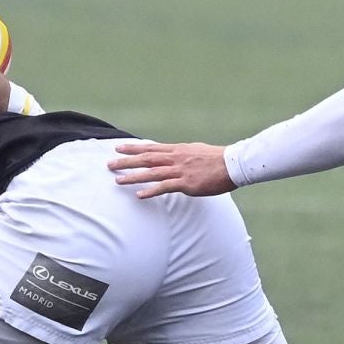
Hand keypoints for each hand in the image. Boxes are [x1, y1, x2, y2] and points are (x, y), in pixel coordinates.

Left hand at [109, 140, 234, 197]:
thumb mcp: (197, 151)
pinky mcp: (187, 183)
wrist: (233, 164)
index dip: (133, 148)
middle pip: (146, 158)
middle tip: (110, 164)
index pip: (151, 148)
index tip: (118, 148)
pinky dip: (151, 191)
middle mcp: (176, 158)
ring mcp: (180, 171)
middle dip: (126, 161)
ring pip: (151, 173)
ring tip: (118, 180)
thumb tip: (175, 155)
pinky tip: (139, 195)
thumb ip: (183, 154)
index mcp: (178, 150)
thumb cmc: (218, 159)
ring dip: (133, 177)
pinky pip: (165, 187)